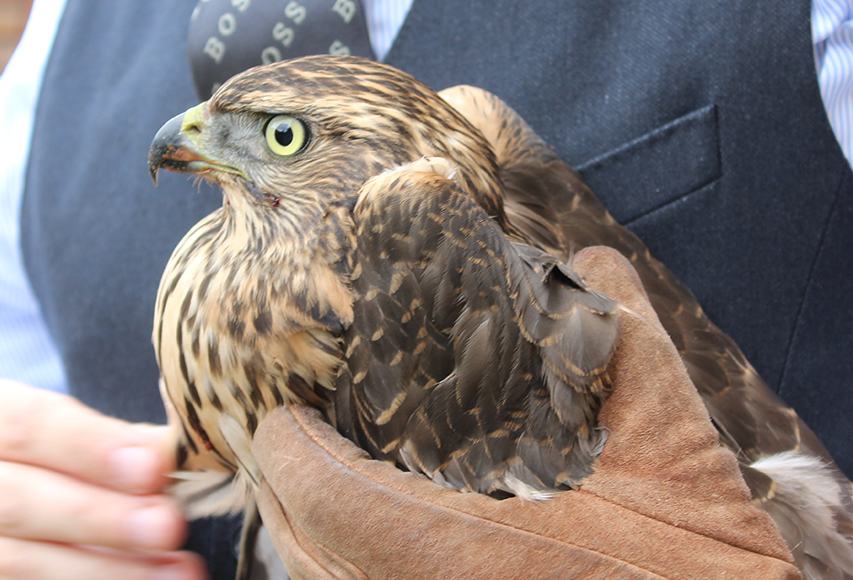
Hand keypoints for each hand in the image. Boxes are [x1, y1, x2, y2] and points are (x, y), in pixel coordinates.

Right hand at [0, 380, 206, 579]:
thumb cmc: (45, 457)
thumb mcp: (64, 430)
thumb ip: (114, 440)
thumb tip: (171, 451)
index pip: (26, 426)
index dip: (90, 447)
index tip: (152, 467)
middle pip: (19, 502)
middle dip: (101, 518)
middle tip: (168, 526)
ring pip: (14, 563)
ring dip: (105, 570)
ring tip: (176, 572)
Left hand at [250, 247, 799, 579]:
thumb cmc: (699, 562)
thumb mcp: (669, 437)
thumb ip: (623, 341)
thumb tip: (590, 261)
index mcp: (455, 545)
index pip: (321, 491)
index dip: (288, 447)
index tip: (285, 414)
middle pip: (303, 548)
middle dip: (286, 488)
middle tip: (294, 438)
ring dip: (306, 532)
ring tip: (314, 481)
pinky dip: (339, 569)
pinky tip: (361, 541)